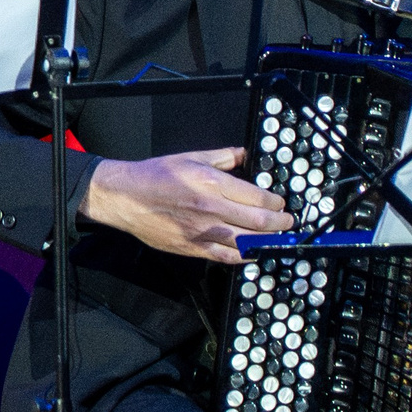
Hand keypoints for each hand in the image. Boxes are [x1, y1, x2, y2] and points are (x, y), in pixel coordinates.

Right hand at [80, 148, 290, 263]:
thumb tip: (243, 154)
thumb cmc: (155, 176)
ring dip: (268, 242)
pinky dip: (245, 257)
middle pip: (260, 223)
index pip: (258, 198)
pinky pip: (227, 257)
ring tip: (275, 238)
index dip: (276, 203)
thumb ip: (222, 157)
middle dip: (281, 224)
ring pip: (248, 243)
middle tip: (287, 223)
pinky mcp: (193, 248)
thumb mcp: (190, 157)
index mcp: (212, 183)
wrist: (124, 198)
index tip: (280, 204)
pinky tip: (253, 253)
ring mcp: (203, 232)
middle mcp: (211, 209)